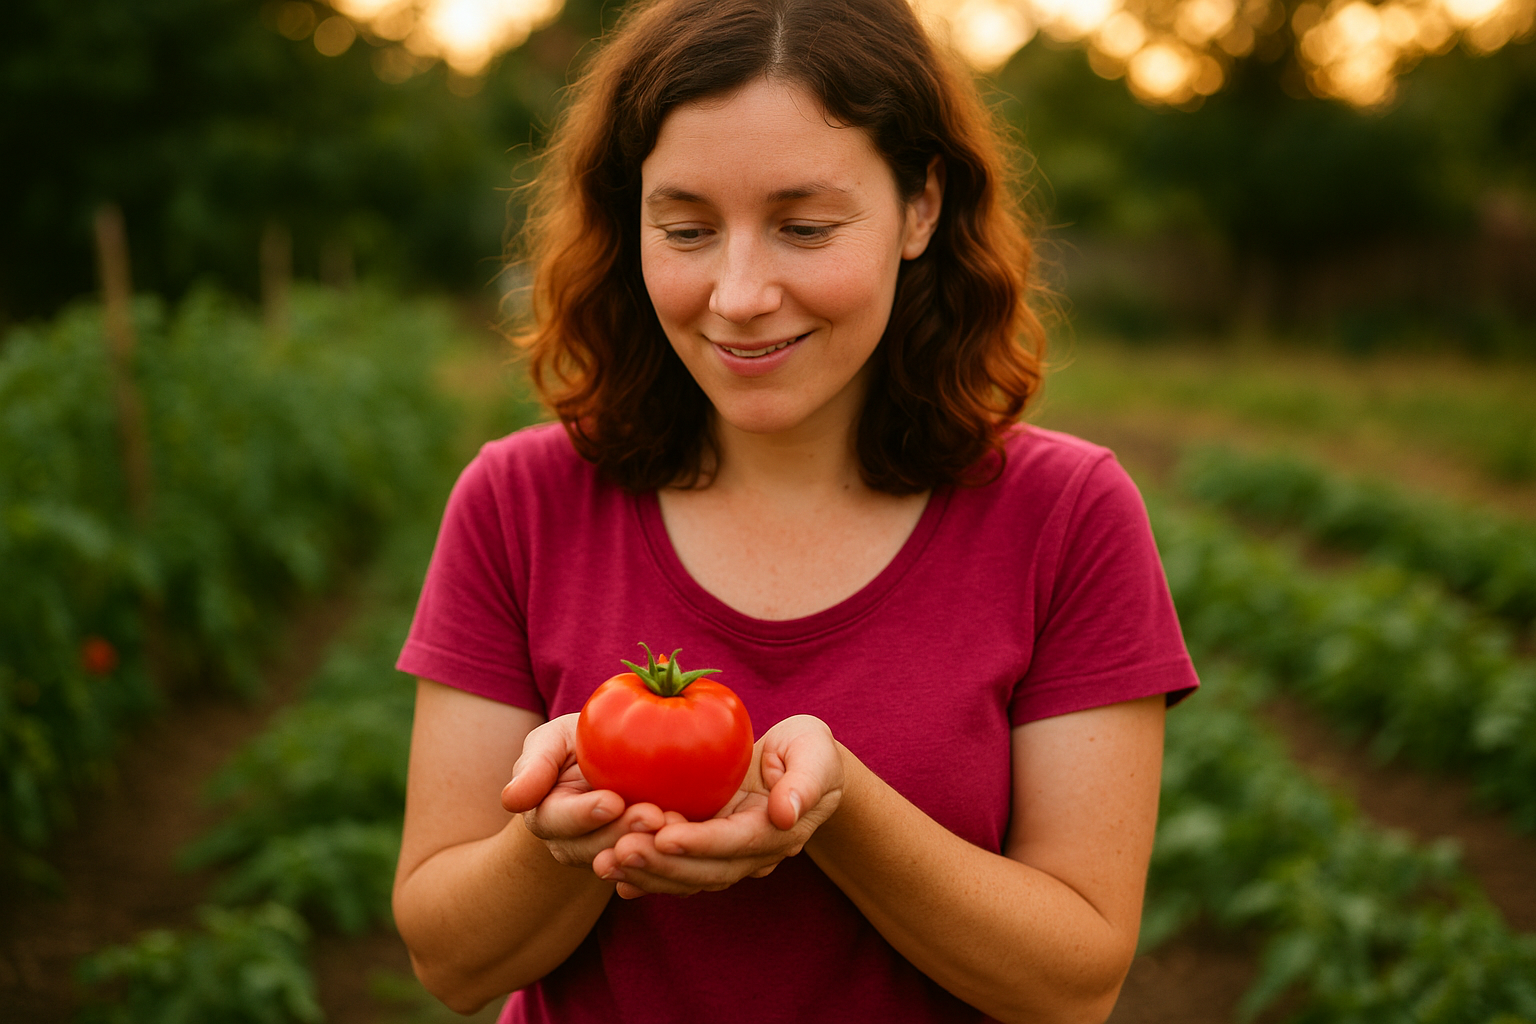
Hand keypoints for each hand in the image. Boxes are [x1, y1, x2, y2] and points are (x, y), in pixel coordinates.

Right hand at [501, 713, 665, 869]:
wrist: (619, 755)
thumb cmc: (580, 740)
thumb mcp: (552, 742)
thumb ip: (535, 766)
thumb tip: (510, 800)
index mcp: (545, 815)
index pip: (558, 820)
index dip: (584, 815)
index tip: (612, 801)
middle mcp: (572, 844)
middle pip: (594, 847)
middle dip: (624, 832)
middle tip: (654, 815)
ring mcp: (606, 855)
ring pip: (625, 862)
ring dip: (650, 847)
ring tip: (675, 824)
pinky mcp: (640, 861)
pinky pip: (652, 869)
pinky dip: (670, 859)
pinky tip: (689, 844)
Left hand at [590, 715, 844, 898]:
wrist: (799, 764)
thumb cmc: (807, 749)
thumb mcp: (815, 751)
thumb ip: (806, 781)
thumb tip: (786, 814)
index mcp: (777, 831)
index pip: (738, 843)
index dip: (702, 843)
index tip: (664, 837)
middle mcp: (750, 853)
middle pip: (706, 870)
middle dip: (662, 865)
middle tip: (620, 851)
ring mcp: (726, 855)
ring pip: (686, 877)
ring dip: (646, 874)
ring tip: (606, 862)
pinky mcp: (705, 850)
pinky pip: (675, 870)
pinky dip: (645, 877)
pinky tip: (611, 874)